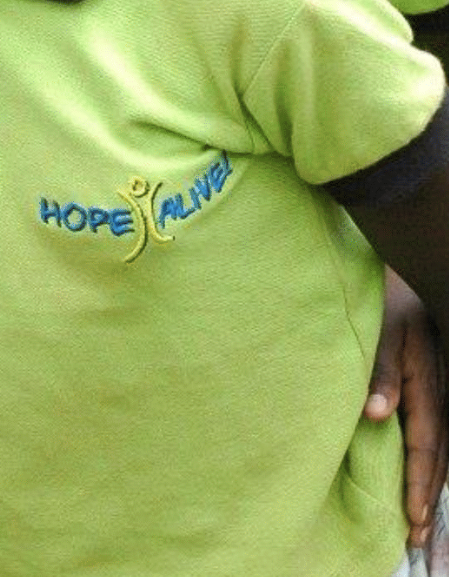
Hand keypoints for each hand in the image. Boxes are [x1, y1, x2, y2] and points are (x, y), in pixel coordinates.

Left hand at [367, 269, 443, 549]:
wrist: (400, 282)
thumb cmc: (383, 306)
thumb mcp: (380, 335)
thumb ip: (380, 374)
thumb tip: (375, 414)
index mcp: (429, 383)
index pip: (426, 443)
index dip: (420, 480)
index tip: (412, 514)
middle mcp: (441, 392)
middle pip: (440, 454)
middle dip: (428, 495)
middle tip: (416, 536)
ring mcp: (440, 392)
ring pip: (444, 448)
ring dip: (432, 485)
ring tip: (419, 523)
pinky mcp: (434, 391)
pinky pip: (439, 434)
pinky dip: (433, 463)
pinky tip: (425, 483)